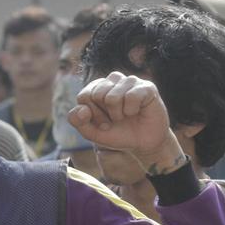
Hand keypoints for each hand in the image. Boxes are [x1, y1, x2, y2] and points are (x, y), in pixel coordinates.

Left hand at [68, 73, 184, 172]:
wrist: (143, 144)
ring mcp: (130, 81)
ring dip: (118, 115)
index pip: (84, 97)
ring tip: (126, 116)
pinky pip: (131, 97)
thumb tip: (82, 109)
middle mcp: (114, 79)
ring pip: (112, 97)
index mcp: (98, 86)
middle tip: (116, 121)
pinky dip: (131, 111)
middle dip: (105, 115)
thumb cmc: (118, 134)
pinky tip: (137, 111)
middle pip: (97, 95)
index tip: (103, 123)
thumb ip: (78, 121)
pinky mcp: (146, 86)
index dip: (92, 115)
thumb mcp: (93, 132)